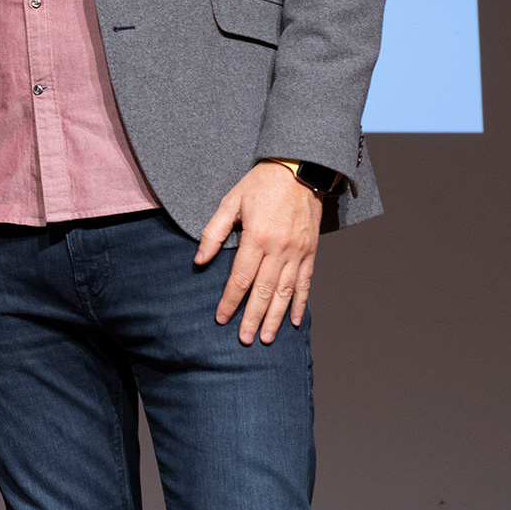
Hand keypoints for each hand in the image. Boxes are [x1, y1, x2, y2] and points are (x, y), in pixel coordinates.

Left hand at [195, 161, 323, 345]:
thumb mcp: (230, 202)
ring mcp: (297, 253)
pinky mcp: (311, 252)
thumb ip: (213, 232)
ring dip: (276, 318)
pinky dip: (300, 303)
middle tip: (244, 339)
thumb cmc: (260, 185)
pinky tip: (296, 321)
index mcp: (257, 238)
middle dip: (253, 318)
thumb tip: (199, 260)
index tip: (222, 318)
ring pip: (286, 293)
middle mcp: (279, 250)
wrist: (299, 170)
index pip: (241, 278)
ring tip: (267, 338)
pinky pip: (306, 283)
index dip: (230, 301)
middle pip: (264, 292)